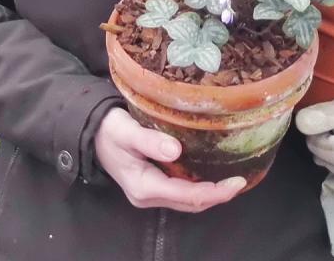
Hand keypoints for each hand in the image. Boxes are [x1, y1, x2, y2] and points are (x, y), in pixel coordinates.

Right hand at [94, 107, 245, 212]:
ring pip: (187, 200)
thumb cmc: (108, 129)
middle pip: (190, 202)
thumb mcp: (125, 131)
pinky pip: (181, 192)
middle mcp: (148, 195)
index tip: (236, 183)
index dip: (213, 192)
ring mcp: (150, 193)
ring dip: (210, 193)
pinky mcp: (153, 185)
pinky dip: (199, 187)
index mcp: (143, 186)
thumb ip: (149, 141)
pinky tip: (212, 174)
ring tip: (233, 180)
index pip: (186, 194)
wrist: (92, 133)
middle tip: (241, 182)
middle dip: (217, 195)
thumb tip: (176, 151)